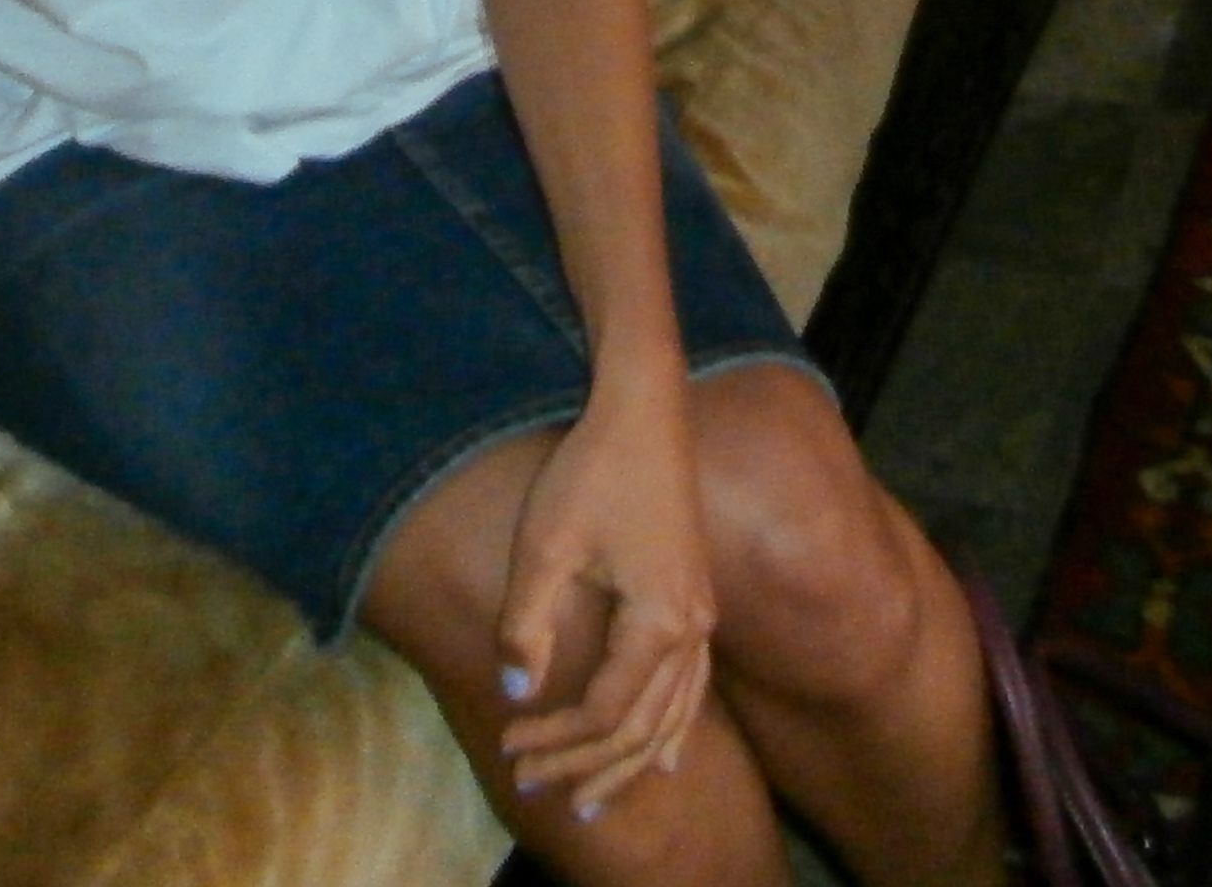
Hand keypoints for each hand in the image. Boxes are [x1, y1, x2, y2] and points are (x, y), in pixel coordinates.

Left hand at [495, 374, 718, 827]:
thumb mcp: (545, 546)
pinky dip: (671, 730)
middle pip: (642, 727)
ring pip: (672, 716)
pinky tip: (664, 757)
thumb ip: (529, 624)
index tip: (510, 744)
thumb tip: (518, 691)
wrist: (644, 412)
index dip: (557, 738)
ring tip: (593, 798)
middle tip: (536, 788)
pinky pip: (691, 689)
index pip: (605, 711)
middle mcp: (691, 631)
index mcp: (658, 623)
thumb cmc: (591, 472)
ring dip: (627, 760)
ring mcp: (701, 618)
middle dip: (587, 765)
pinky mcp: (697, 603)